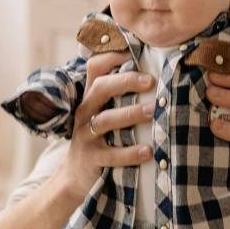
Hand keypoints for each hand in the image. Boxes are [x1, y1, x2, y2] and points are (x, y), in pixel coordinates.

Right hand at [59, 52, 154, 200]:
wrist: (74, 176)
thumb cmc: (98, 139)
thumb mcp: (102, 114)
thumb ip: (119, 96)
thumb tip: (155, 74)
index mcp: (90, 98)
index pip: (95, 68)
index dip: (112, 57)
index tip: (135, 52)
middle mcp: (85, 112)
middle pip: (100, 88)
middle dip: (125, 81)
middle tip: (151, 81)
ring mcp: (86, 136)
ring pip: (105, 120)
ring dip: (130, 114)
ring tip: (152, 111)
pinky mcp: (92, 159)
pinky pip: (111, 155)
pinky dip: (130, 153)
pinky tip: (148, 151)